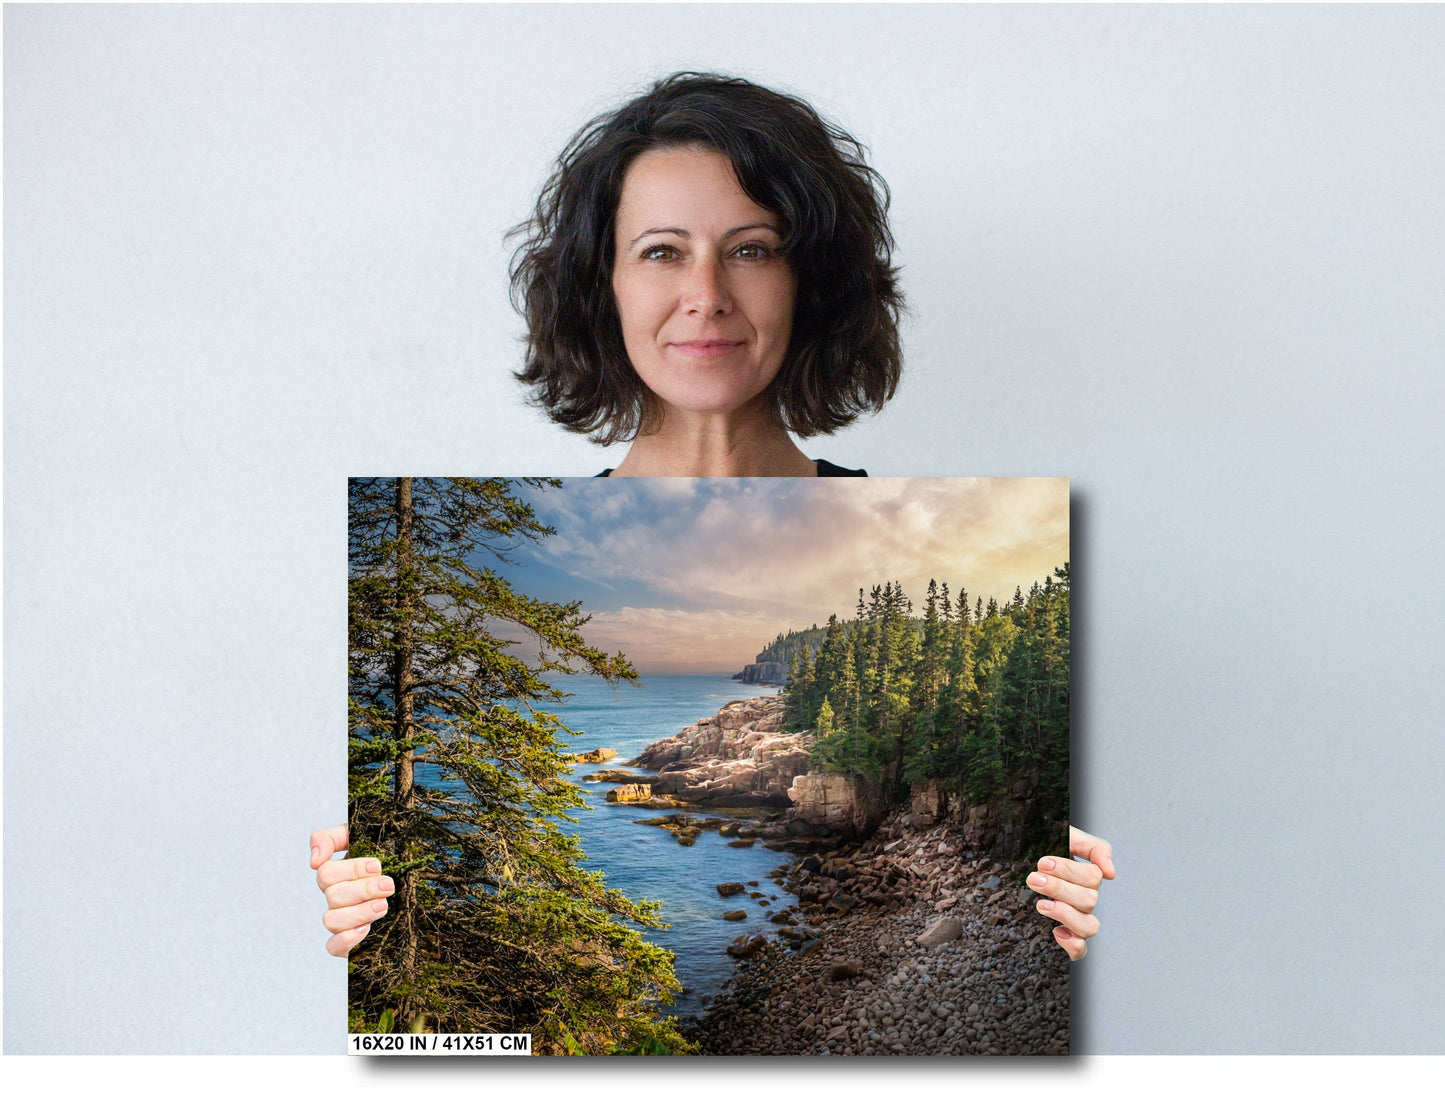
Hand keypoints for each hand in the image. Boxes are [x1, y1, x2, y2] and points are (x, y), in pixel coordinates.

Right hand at [310, 825, 392, 957]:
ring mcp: (343, 919)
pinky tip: (366, 929)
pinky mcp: (351, 940)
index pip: (326, 874)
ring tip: (383, 905)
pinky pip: (333, 947)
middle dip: (364, 890)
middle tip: (388, 885)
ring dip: (359, 912)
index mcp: (336, 875)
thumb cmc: (384, 854)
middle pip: (333, 897)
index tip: (377, 866)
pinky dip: (347, 939)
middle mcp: (336, 898)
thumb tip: (314, 861)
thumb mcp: (359, 835)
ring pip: (331, 921)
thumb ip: (330, 838)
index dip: (351, 870)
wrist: (414, 877)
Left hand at [1028, 826, 1114, 960]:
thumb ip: (1094, 847)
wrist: (1017, 857)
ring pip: (1089, 927)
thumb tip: (1111, 873)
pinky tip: (1056, 932)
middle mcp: (1084, 899)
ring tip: (1041, 904)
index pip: (1093, 878)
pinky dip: (1072, 944)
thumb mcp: (1067, 836)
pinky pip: (1080, 950)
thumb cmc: (1042, 846)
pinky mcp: (1065, 936)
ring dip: (1065, 914)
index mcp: (1086, 877)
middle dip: (1058, 888)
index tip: (1042, 863)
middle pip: (1089, 900)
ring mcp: (1076, 918)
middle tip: (1033, 879)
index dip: (1068, 870)